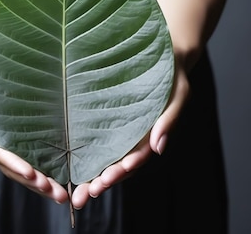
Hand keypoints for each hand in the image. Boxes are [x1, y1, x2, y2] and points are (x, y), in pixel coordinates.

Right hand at [0, 72, 69, 203]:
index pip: (2, 156)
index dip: (17, 166)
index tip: (33, 175)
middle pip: (18, 169)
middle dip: (37, 183)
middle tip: (59, 195)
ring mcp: (11, 139)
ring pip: (29, 167)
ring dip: (45, 183)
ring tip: (63, 194)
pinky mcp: (24, 131)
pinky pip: (37, 153)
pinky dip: (49, 167)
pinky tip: (65, 177)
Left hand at [70, 61, 190, 208]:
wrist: (165, 57)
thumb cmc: (172, 75)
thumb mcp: (178, 93)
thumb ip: (169, 120)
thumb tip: (158, 148)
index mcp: (152, 135)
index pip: (138, 156)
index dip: (126, 167)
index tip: (111, 176)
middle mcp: (135, 138)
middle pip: (120, 165)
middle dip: (104, 181)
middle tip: (87, 193)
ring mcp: (122, 132)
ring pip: (107, 159)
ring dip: (94, 177)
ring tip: (78, 192)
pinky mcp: (109, 122)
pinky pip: (97, 143)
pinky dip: (88, 158)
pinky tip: (72, 169)